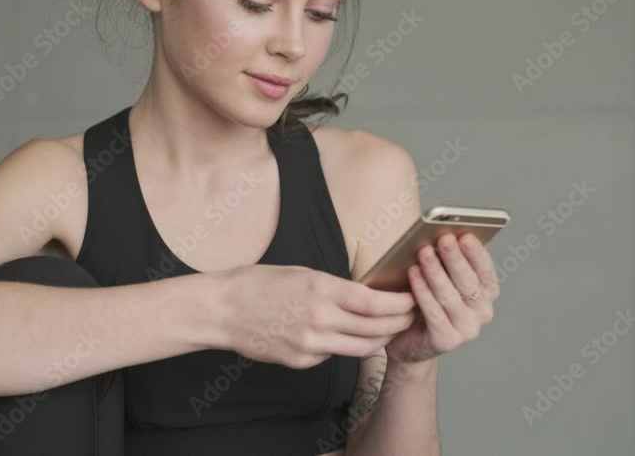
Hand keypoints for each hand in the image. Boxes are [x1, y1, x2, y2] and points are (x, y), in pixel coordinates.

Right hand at [218, 264, 416, 368]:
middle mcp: (320, 319)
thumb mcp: (303, 273)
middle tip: (410, 317)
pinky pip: (332, 356)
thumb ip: (334, 288)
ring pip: (359, 348)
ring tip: (389, 331)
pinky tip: (344, 337)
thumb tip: (363, 298)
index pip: (375, 303)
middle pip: (374, 329)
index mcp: (322, 290)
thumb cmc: (259, 283)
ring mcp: (310, 344)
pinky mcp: (300, 360)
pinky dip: (343, 347)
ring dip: (379, 340)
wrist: (223, 309)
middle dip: (397, 323)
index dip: (399, 304)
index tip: (411, 299)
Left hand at [385, 233, 499, 365]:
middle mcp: (482, 312)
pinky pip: (433, 312)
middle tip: (443, 239)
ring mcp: (466, 329)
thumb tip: (438, 235)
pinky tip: (413, 273)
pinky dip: (422, 291)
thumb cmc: (425, 304)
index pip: (486, 270)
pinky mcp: (447, 341)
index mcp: (486, 293)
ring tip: (424, 252)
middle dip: (455, 259)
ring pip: (450, 296)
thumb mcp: (439, 280)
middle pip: (469, 282)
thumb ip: (446, 262)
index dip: (476, 253)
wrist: (409, 342)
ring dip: (436, 272)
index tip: (465, 236)